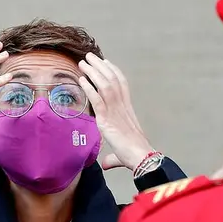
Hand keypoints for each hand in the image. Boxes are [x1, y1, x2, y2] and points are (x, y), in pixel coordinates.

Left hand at [78, 53, 153, 170]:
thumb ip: (112, 157)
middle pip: (112, 79)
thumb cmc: (134, 156)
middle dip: (100, 66)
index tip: (105, 61)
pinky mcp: (108, 120)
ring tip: (83, 62)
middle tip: (90, 56)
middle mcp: (122, 107)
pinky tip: (81, 80)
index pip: (122, 84)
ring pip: (105, 85)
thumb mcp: (121, 153)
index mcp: (127, 110)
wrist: (141, 158)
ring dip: (93, 72)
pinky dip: (89, 88)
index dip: (113, 71)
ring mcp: (116, 112)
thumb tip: (106, 164)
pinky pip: (97, 99)